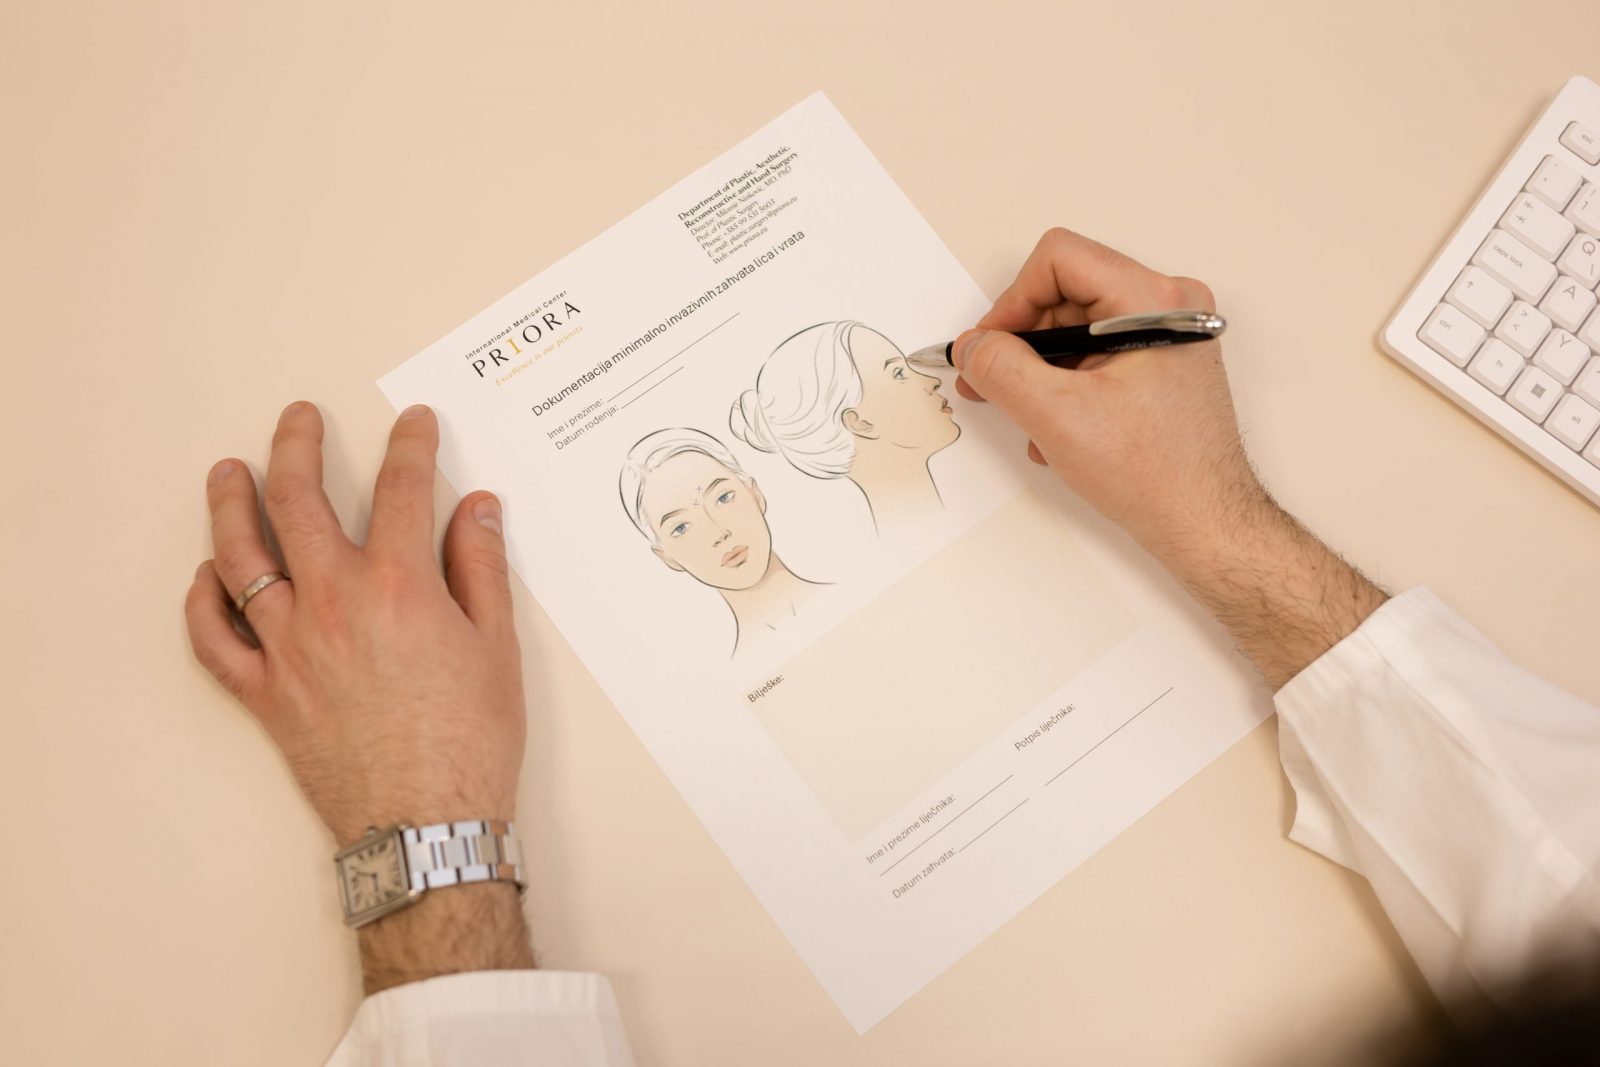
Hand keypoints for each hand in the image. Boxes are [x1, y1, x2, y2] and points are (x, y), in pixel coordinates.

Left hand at [184, 401, 533, 989]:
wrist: (427, 824)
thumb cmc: (469, 741)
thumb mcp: (497, 645)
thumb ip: (480, 567)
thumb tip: (477, 510)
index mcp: (400, 585)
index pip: (402, 489)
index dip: (411, 446)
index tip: (415, 426)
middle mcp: (334, 603)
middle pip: (299, 500)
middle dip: (296, 445)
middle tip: (298, 419)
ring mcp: (289, 646)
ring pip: (240, 556)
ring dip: (231, 504)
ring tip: (229, 472)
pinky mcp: (264, 691)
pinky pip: (213, 637)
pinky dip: (203, 600)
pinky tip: (206, 575)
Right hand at [955, 228, 1385, 686]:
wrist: (1204, 522)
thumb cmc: (1155, 474)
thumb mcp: (1056, 417)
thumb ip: (1001, 369)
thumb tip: (971, 347)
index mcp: (1152, 300)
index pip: (1058, 259)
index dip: (1011, 301)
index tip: (990, 348)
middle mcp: (1168, 305)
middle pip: (1066, 292)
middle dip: (1022, 340)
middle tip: (990, 382)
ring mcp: (1168, 334)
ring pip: (1077, 327)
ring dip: (1041, 371)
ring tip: (1030, 419)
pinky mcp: (1163, 362)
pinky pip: (1096, 352)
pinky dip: (1067, 384)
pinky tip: (1058, 430)